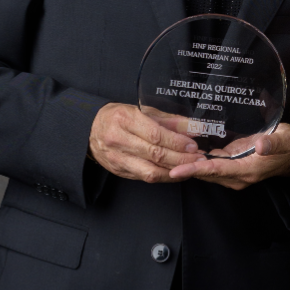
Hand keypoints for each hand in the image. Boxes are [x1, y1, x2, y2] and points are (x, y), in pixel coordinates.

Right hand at [89, 103, 203, 182]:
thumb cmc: (120, 117)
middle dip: (181, 158)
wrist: (91, 129)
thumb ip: (170, 121)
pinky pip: (144, 177)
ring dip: (174, 171)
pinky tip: (175, 172)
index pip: (155, 135)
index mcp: (125, 119)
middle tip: (199, 158)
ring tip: (190, 167)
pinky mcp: (118, 171)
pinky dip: (163, 176)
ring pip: (150, 171)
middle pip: (155, 154)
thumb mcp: (143, 111)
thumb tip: (195, 128)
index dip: (177, 142)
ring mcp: (117, 158)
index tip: (193, 145)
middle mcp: (118, 140)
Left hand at [167, 124, 289, 189]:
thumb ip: (272, 142)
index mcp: (247, 170)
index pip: (217, 170)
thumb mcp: (284, 140)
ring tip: (164, 158)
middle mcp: (237, 176)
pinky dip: (195, 161)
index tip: (177, 169)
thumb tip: (260, 145)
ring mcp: (232, 172)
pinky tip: (182, 153)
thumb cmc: (287, 146)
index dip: (196, 168)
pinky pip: (209, 166)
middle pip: (205, 173)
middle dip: (184, 169)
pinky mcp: (230, 166)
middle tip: (160, 163)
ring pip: (205, 171)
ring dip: (187, 166)